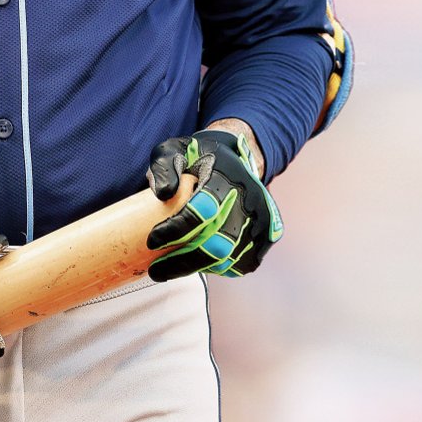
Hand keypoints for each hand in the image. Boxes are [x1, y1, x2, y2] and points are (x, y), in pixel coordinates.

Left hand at [144, 129, 282, 280]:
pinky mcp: (268, 234)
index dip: (176, 230)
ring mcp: (262, 218)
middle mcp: (249, 199)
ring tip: (171, 269)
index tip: (152, 241)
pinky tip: (200, 263)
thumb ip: (164, 167)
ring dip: (198, 268)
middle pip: (218, 243)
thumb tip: (163, 193)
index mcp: (225, 175)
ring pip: (230, 258)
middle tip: (156, 270)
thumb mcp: (174, 150)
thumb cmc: (198, 157)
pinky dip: (220, 269)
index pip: (202, 210)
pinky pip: (244, 264)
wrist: (235, 157)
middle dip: (183, 262)